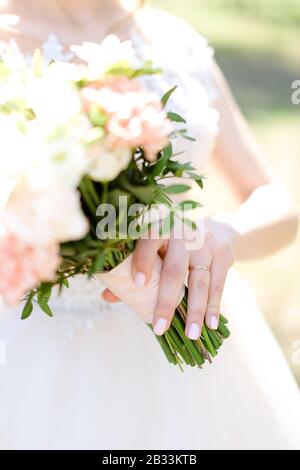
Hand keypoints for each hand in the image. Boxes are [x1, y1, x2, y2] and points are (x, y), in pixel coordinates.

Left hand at [103, 218, 236, 339]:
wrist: (216, 226)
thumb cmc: (174, 242)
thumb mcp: (155, 247)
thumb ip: (133, 269)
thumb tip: (107, 296)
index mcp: (159, 227)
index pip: (148, 241)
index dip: (142, 261)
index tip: (138, 284)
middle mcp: (182, 232)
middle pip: (174, 270)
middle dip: (166, 301)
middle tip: (159, 328)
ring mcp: (205, 241)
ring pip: (199, 281)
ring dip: (195, 310)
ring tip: (191, 334)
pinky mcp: (222, 252)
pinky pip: (218, 283)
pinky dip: (213, 306)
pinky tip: (210, 324)